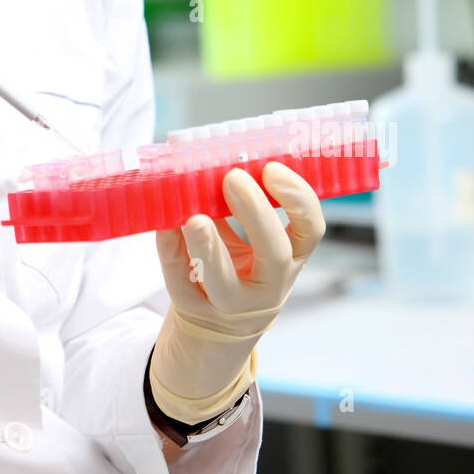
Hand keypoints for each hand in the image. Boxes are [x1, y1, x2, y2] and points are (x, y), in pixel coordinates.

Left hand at [150, 162, 325, 421]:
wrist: (219, 322)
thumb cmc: (240, 262)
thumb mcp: (253, 239)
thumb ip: (241, 201)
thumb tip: (214, 151)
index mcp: (290, 257)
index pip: (310, 230)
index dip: (298, 199)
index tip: (273, 168)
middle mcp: (268, 284)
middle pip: (273, 253)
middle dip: (255, 213)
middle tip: (232, 177)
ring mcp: (231, 302)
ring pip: (224, 282)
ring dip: (209, 247)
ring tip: (194, 217)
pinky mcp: (194, 308)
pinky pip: (180, 281)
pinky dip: (170, 250)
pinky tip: (163, 224)